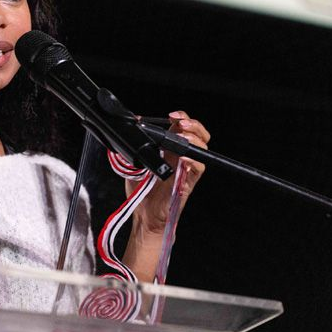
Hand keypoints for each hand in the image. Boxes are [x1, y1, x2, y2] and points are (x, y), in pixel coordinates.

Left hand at [128, 111, 210, 233]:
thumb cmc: (141, 192)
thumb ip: (134, 148)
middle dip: (193, 125)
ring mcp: (186, 170)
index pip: (183, 129)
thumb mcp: (134, 164)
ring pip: (202, 150)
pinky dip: (192, 162)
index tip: (171, 115)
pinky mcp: (188, 183)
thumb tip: (129, 131)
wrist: (144, 216)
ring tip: (181, 136)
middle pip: (199, 136)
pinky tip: (183, 159)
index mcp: (170, 151)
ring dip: (193, 140)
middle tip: (180, 123)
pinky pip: (198, 169)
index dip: (181, 119)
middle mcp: (181, 158)